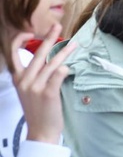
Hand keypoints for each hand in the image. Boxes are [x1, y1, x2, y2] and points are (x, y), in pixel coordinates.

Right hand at [11, 24, 76, 144]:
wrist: (40, 130)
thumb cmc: (37, 108)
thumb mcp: (28, 89)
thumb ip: (33, 73)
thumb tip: (47, 55)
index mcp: (18, 78)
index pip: (13, 54)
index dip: (19, 41)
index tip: (30, 33)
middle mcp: (25, 80)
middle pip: (38, 54)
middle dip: (49, 37)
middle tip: (58, 26)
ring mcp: (36, 87)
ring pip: (52, 62)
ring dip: (65, 51)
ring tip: (75, 44)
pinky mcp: (48, 93)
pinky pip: (59, 74)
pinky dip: (65, 68)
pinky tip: (69, 67)